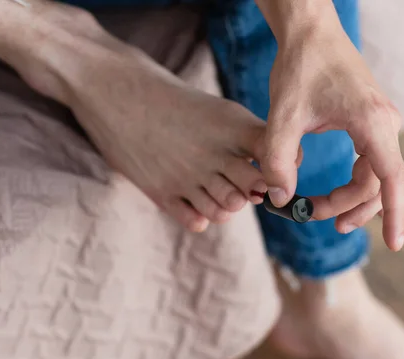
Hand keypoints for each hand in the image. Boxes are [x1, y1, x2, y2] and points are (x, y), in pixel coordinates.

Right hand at [70, 54, 273, 231]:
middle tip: (243, 184)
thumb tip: (285, 167)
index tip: (273, 173)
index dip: (280, 171)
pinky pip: (196, 222)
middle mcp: (213, 154)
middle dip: (254, 192)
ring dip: (228, 206)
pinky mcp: (161, 192)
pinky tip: (195, 200)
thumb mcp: (221, 111)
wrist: (118, 91)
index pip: (274, 159)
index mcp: (233, 128)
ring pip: (226, 211)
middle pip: (253, 190)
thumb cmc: (178, 104)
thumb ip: (253, 138)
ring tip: (217, 190)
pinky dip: (202, 218)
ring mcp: (186, 175)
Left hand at [260, 16, 403, 250]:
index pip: (392, 179)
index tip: (395, 245)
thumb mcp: (282, 116)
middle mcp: (384, 123)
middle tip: (312, 215)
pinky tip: (334, 191)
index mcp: (371, 123)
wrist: (310, 30)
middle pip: (378, 183)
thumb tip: (281, 199)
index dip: (395, 214)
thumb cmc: (299, 66)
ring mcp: (380, 122)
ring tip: (320, 211)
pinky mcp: (370, 120)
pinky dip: (353, 181)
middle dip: (348, 206)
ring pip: (375, 175)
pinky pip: (370, 161)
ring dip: (351, 197)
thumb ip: (278, 160)